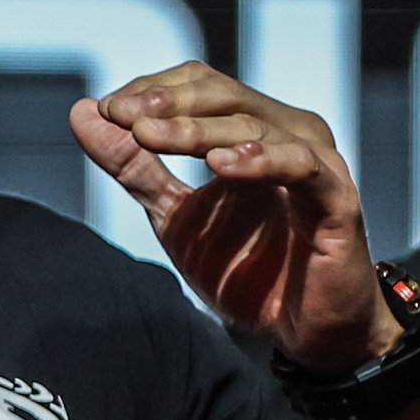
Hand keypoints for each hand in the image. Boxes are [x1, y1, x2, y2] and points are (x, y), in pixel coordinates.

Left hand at [74, 67, 396, 373]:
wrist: (306, 334)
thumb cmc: (250, 272)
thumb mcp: (176, 217)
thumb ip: (134, 167)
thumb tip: (82, 111)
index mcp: (252, 131)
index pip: (199, 86)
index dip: (152, 92)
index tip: (106, 110)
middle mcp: (288, 134)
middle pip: (224, 96)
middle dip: (168, 104)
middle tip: (122, 115)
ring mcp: (317, 163)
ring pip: (256, 125)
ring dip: (198, 129)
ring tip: (151, 136)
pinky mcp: (338, 199)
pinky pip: (300, 167)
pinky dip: (260, 160)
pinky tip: (221, 165)